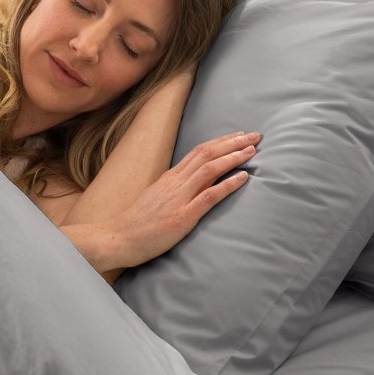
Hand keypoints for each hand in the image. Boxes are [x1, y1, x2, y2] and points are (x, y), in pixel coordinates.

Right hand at [101, 130, 258, 270]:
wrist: (118, 238)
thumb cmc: (136, 223)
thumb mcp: (155, 198)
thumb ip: (172, 190)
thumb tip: (188, 184)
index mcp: (169, 178)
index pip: (198, 151)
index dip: (221, 142)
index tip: (238, 136)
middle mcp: (175, 182)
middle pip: (207, 154)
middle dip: (233, 143)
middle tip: (256, 136)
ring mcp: (179, 198)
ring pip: (210, 169)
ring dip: (234, 158)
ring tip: (252, 151)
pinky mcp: (183, 216)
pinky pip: (209, 196)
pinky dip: (228, 184)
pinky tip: (244, 178)